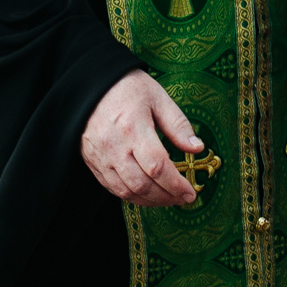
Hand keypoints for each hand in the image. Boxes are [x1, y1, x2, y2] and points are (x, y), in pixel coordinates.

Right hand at [81, 70, 202, 206]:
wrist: (89, 85)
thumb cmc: (127, 88)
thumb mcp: (158, 98)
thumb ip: (178, 125)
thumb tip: (197, 148)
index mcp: (133, 128)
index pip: (157, 167)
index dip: (176, 185)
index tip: (190, 193)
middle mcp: (114, 146)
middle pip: (142, 184)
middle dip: (166, 197)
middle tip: (182, 198)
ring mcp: (100, 156)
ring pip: (126, 191)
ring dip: (150, 201)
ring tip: (167, 199)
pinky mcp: (92, 161)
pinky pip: (111, 188)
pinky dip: (131, 196)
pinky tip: (146, 194)